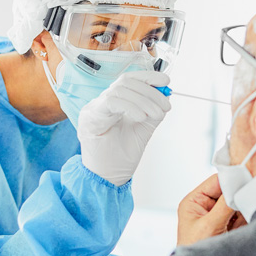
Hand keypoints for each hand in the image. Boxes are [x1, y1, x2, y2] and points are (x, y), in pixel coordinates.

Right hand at [78, 71, 170, 185]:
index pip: (129, 79)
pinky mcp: (89, 118)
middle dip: (150, 92)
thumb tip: (165, 96)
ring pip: (120, 90)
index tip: (165, 82)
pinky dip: (130, 106)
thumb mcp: (143, 130)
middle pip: (125, 82)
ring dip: (143, 100)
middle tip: (165, 107)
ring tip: (156, 115)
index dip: (147, 77)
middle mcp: (101, 102)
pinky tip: (140, 117)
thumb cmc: (121, 157)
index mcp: (113, 102)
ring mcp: (93, 109)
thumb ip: (152, 112)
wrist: (106, 178)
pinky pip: (111, 102)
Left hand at [177, 174, 246, 246]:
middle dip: (238, 195)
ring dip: (243, 208)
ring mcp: (218, 216)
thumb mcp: (209, 226)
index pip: (215, 181)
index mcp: (194, 202)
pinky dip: (247, 218)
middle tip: (249, 197)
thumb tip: (237, 186)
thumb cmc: (194, 251)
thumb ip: (224, 205)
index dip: (231, 179)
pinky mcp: (229, 226)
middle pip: (228, 191)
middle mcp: (206, 206)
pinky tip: (246, 225)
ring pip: (237, 203)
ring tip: (242, 219)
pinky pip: (242, 216)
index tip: (247, 178)